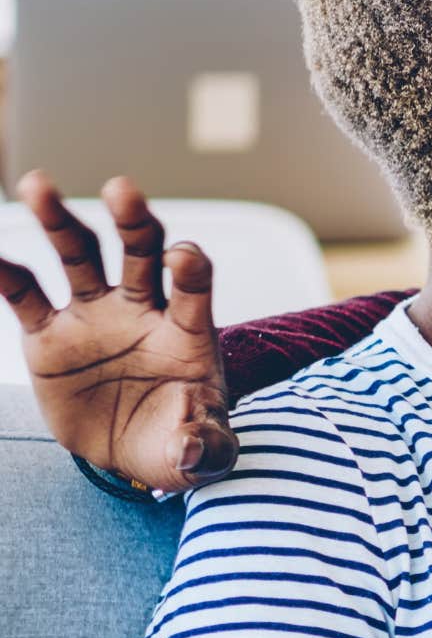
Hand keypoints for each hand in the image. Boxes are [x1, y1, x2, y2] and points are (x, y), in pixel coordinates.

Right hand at [0, 172, 235, 492]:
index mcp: (188, 331)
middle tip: (123, 188)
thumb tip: (196, 450)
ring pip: (79, 256)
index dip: (192, 267)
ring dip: (61, 220)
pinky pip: (24, 295)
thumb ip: (206, 448)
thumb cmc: (178, 442)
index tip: (184, 255)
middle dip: (134, 221)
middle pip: (142, 252)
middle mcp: (142, 310)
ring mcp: (94, 316)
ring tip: (37, 185)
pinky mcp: (48, 334)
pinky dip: (3, 273)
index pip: (196, 287)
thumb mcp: (200, 452)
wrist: (131, 452)